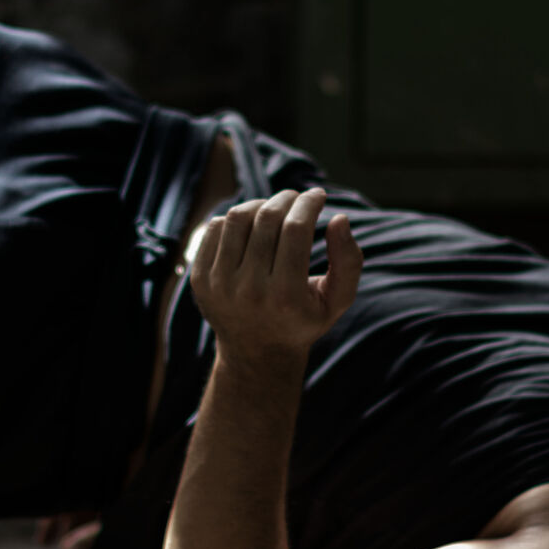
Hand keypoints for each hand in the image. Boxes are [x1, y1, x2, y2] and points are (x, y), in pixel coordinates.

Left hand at [189, 187, 362, 363]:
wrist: (256, 352)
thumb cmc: (303, 319)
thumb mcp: (336, 299)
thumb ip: (348, 261)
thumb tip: (339, 219)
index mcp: (285, 297)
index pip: (296, 229)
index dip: (309, 204)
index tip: (319, 195)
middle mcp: (249, 291)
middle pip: (268, 219)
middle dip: (287, 199)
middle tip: (298, 198)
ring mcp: (218, 285)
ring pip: (239, 217)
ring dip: (261, 203)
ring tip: (275, 209)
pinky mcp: (199, 280)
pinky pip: (216, 228)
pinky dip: (237, 218)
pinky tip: (253, 225)